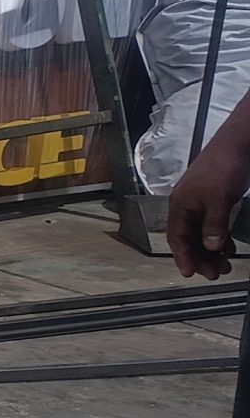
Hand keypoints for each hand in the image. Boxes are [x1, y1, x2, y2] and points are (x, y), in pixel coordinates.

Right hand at [168, 141, 249, 278]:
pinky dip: (220, 239)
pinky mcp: (214, 200)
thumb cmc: (224, 167)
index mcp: (180, 206)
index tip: (189, 274)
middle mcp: (186, 207)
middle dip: (201, 258)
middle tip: (215, 273)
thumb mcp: (220, 200)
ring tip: (225, 265)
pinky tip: (228, 248)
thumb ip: (214, 225)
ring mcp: (200, 203)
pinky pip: (212, 226)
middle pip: (189, 239)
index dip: (183, 257)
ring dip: (212, 251)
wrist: (238, 143)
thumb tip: (211, 247)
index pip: (177, 238)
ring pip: (202, 234)